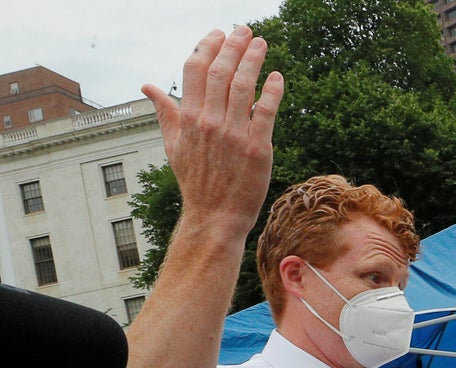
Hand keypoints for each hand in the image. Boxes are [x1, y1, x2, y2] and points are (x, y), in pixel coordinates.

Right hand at [142, 27, 282, 236]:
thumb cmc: (196, 181)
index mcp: (189, 118)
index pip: (195, 70)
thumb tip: (147, 86)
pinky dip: (272, 92)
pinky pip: (266, 113)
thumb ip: (164, 112)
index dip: (207, 46)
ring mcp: (234, 136)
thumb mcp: (174, 145)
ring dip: (253, 60)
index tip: (218, 33)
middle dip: (233, 46)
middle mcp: (210, 123)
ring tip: (261, 43)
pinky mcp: (258, 150)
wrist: (215, 217)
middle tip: (245, 30)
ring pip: (243, 87)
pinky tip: (277, 77)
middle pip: (221, 72)